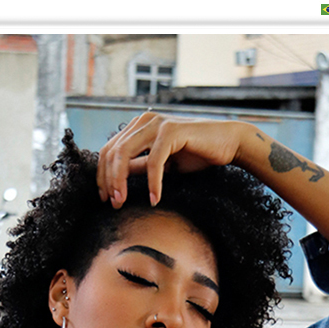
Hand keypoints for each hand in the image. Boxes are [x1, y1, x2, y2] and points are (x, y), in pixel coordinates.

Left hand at [97, 112, 245, 209]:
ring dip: (121, 181)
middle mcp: (144, 121)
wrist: (226, 144)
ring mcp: (157, 124)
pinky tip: (154, 199)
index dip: (102, 175)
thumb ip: (139, 166)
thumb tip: (116, 181)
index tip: (105, 199)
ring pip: (125, 154)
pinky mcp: (172, 131)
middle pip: (112, 152)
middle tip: (113, 204)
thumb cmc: (195, 154)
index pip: (108, 150)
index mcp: (138, 126)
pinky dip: (152, 183)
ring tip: (123, 202)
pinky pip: (153, 161)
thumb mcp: (160, 164)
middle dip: (108, 181)